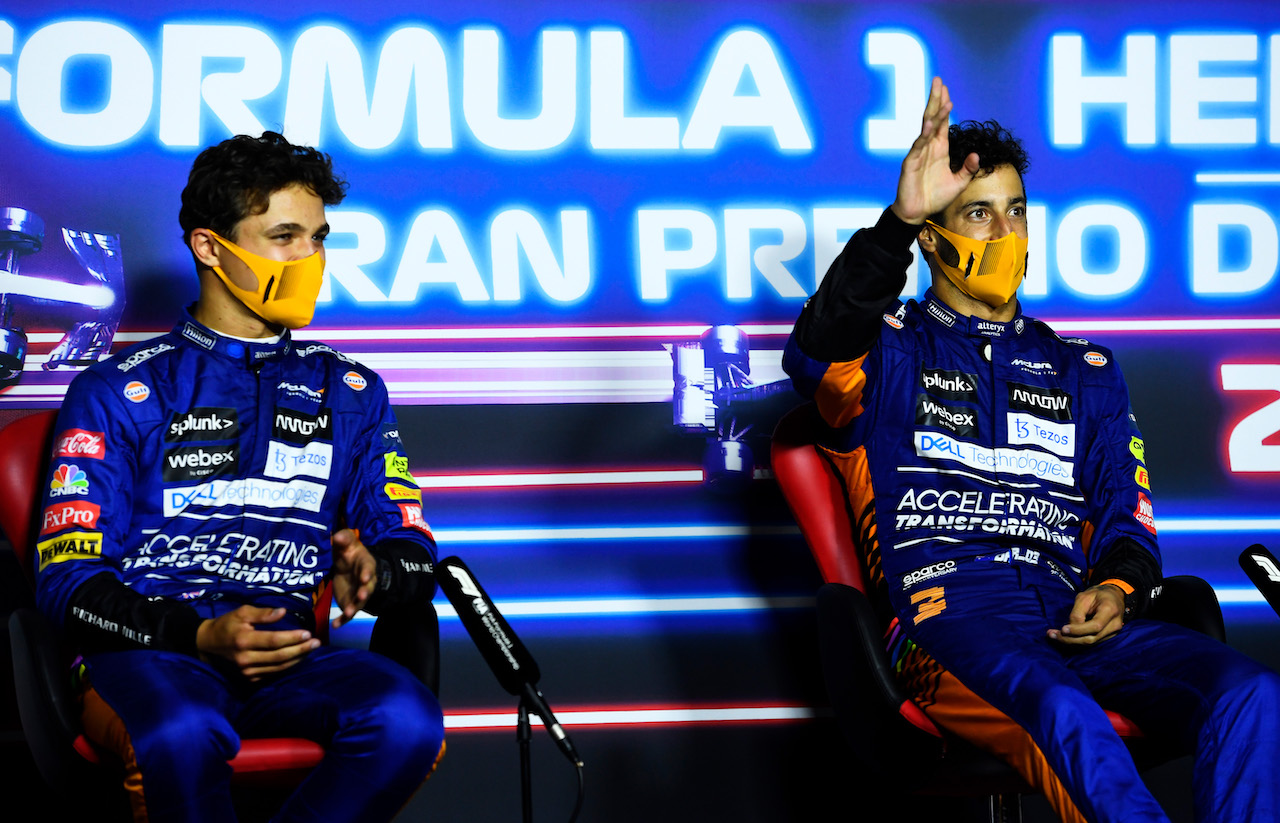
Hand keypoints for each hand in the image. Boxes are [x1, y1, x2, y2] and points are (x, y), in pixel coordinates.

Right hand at [195, 605, 318, 679]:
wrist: (209, 643)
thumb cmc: (228, 624)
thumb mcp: (242, 612)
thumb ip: (263, 613)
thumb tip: (283, 612)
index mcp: (244, 641)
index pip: (274, 641)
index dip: (292, 638)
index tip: (308, 633)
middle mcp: (245, 659)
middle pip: (279, 656)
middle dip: (300, 650)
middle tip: (316, 643)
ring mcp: (247, 671)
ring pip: (278, 667)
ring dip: (297, 659)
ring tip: (311, 650)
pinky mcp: (249, 677)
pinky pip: (272, 673)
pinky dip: (287, 667)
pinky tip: (298, 658)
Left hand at [331, 528, 376, 627]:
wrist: (350, 567)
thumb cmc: (349, 553)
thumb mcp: (347, 543)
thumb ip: (344, 538)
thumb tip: (337, 536)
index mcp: (365, 564)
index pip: (368, 568)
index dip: (367, 573)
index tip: (364, 577)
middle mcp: (365, 581)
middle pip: (368, 587)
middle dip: (365, 592)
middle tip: (361, 595)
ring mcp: (358, 593)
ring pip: (359, 602)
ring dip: (354, 607)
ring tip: (347, 612)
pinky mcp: (350, 602)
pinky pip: (348, 614)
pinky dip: (342, 620)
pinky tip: (335, 626)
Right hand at [890, 77, 980, 224]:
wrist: (917, 213)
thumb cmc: (935, 197)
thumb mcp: (959, 183)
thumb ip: (968, 169)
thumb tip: (976, 155)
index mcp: (939, 149)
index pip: (942, 123)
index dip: (945, 107)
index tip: (947, 90)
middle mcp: (928, 147)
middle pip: (933, 118)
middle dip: (936, 99)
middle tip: (938, 80)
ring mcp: (918, 153)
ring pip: (926, 128)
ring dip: (933, 112)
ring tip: (938, 96)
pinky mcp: (910, 163)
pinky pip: (918, 146)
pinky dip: (924, 135)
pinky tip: (930, 125)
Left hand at [1047, 585, 1126, 645]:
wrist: (1113, 596)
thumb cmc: (1097, 594)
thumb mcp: (1085, 597)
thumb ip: (1077, 613)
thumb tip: (1069, 629)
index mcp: (1110, 610)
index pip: (1095, 626)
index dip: (1078, 630)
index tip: (1062, 629)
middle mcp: (1114, 625)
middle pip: (1091, 638)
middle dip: (1070, 639)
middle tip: (1051, 634)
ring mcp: (1113, 633)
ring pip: (1090, 643)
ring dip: (1070, 641)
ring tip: (1053, 635)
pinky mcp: (1107, 637)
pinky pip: (1091, 642)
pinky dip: (1076, 641)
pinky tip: (1063, 637)